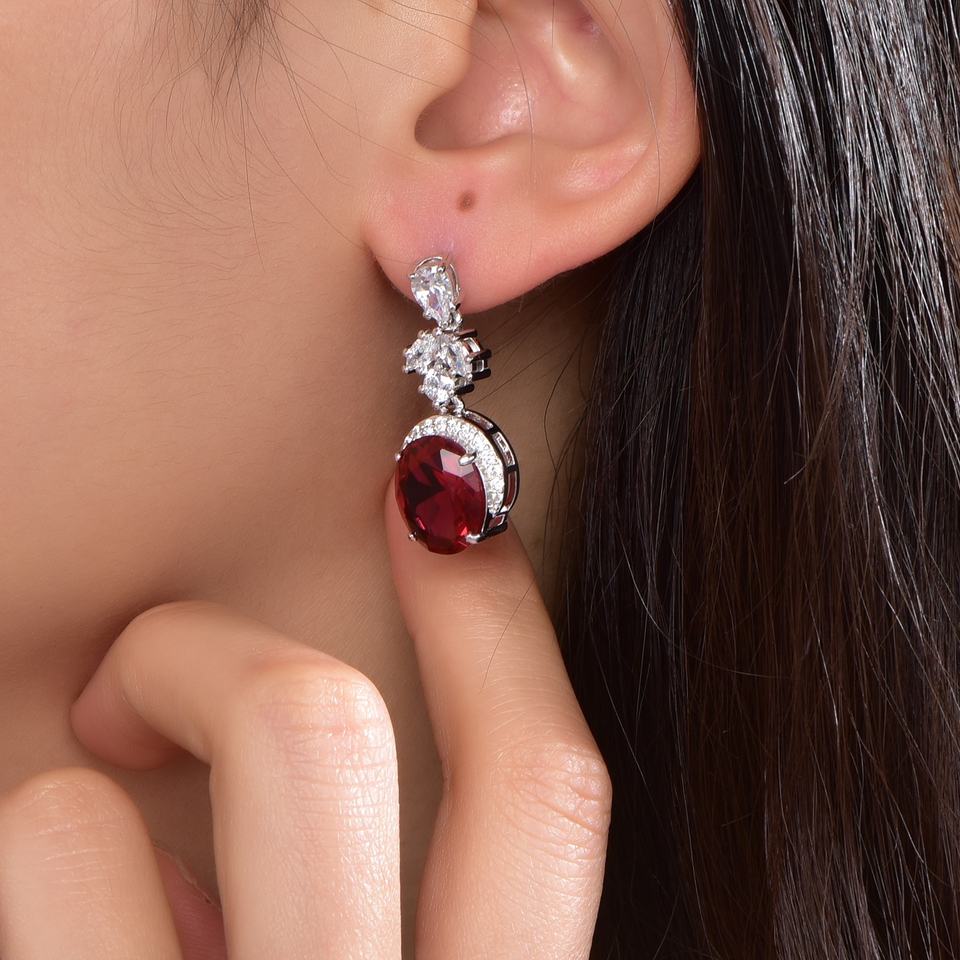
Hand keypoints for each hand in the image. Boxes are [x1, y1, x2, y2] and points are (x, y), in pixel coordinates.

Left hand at [0, 487, 611, 958]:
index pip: (550, 786)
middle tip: (142, 678)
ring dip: (77, 782)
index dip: (492, 610)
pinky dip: (39, 852)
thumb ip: (406, 898)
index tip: (432, 488)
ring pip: (89, 808)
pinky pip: (46, 851)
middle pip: (319, 731)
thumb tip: (322, 731)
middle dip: (211, 652)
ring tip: (73, 830)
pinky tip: (53, 932)